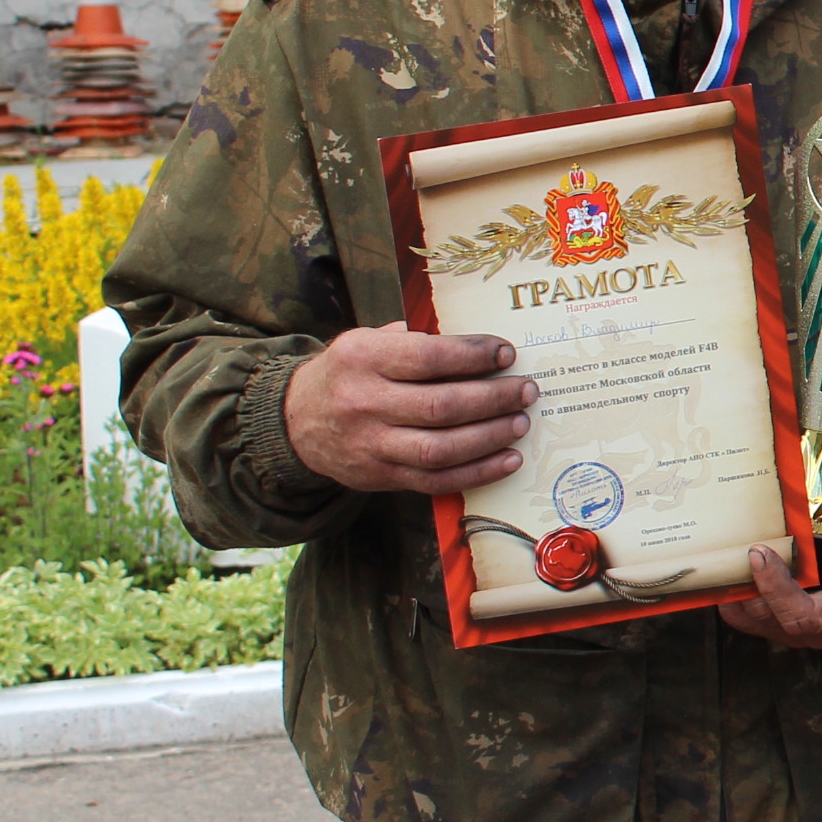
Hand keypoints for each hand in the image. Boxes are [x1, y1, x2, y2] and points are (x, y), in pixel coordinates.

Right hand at [281, 326, 533, 495]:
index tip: (506, 354)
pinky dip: (478, 472)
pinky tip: (508, 459)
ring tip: (521, 422)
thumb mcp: (365, 341)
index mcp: (362, 359)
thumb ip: (413, 340)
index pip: (427, 358)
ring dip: (490, 437)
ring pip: (441, 449)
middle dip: (493, 398)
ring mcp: (371, 446)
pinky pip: (436, 481)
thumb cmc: (348, 374)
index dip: (473, 356)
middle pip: (441, 406)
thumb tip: (478, 345)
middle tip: (526, 390)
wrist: (295, 421)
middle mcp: (364, 403)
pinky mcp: (380, 478)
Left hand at [723, 470, 821, 648]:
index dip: (776, 590)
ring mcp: (796, 631)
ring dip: (733, 588)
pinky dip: (736, 590)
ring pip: (751, 619)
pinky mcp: (784, 621)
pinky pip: (749, 614)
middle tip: (732, 544)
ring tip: (724, 550)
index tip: (761, 554)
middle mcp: (817, 633)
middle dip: (744, 584)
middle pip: (766, 619)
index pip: (802, 618)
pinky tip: (732, 561)